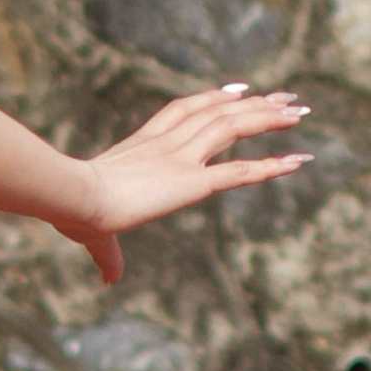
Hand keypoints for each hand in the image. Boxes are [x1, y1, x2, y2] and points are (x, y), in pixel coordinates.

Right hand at [49, 88, 311, 282]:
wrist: (72, 198)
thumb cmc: (70, 210)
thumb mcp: (91, 233)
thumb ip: (109, 255)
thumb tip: (110, 280)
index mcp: (141, 146)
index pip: (182, 110)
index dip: (211, 97)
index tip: (238, 89)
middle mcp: (166, 145)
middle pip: (217, 112)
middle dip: (253, 103)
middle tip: (285, 97)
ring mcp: (181, 159)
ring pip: (233, 128)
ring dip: (268, 118)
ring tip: (300, 112)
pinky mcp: (192, 182)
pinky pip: (240, 172)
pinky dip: (271, 166)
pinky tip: (297, 161)